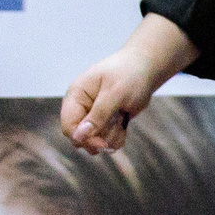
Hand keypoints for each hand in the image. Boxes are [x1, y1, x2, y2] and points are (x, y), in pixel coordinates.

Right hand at [61, 15, 196, 154]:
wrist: (145, 70)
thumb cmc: (129, 75)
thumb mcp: (115, 93)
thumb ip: (98, 115)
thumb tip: (78, 136)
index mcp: (75, 96)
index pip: (69, 126)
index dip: (83, 139)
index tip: (103, 145)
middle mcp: (80, 108)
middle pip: (81, 138)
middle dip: (100, 138)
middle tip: (117, 126)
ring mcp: (92, 116)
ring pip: (95, 142)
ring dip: (112, 135)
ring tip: (121, 116)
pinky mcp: (105, 123)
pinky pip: (107, 141)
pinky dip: (118, 136)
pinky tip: (123, 121)